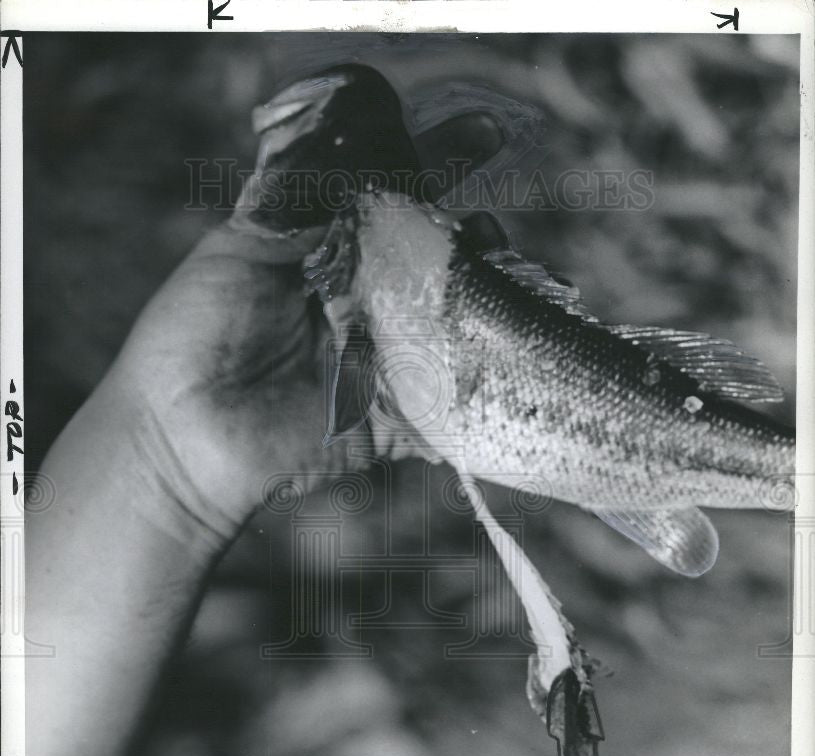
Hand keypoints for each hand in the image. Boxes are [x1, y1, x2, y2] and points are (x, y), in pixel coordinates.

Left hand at [102, 105, 502, 542]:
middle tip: (484, 231)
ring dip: (488, 304)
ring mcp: (380, 361)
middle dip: (472, 241)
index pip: (393, 200)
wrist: (181, 433)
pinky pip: (446, 408)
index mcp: (327, 254)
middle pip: (435, 263)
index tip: (484, 134)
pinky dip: (479, 390)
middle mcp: (362, 303)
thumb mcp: (244, 249)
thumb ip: (308, 209)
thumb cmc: (196, 332)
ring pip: (452, 328)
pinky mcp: (390, 420)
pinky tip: (510, 360)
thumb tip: (369, 164)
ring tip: (507, 281)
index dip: (438, 166)